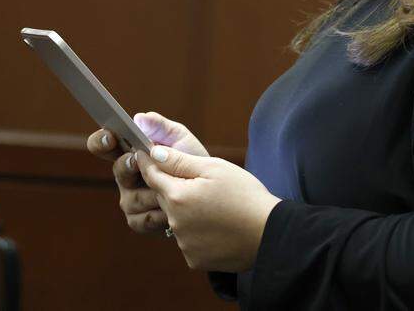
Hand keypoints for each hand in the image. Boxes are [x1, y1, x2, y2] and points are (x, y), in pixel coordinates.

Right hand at [85, 112, 210, 233]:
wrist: (210, 192)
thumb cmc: (192, 161)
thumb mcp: (181, 139)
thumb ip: (161, 127)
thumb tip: (139, 118)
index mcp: (131, 152)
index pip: (104, 145)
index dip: (101, 140)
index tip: (110, 137)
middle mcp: (126, 176)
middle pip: (117, 171)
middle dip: (127, 166)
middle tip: (135, 160)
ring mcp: (130, 199)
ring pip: (131, 198)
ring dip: (153, 193)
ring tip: (172, 189)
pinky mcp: (138, 221)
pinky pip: (141, 220)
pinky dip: (158, 214)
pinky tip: (171, 211)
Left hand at [136, 145, 282, 272]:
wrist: (269, 234)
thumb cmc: (245, 195)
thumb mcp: (215, 168)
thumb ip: (180, 161)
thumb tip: (152, 153)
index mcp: (177, 196)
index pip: (152, 175)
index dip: (149, 163)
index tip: (145, 154)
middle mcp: (174, 222)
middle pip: (164, 198)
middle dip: (174, 188)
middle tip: (200, 182)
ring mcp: (183, 243)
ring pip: (176, 220)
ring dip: (187, 211)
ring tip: (215, 207)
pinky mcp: (194, 259)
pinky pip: (188, 240)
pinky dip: (198, 232)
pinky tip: (218, 227)